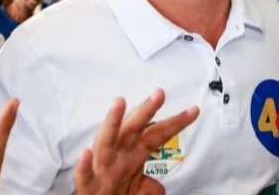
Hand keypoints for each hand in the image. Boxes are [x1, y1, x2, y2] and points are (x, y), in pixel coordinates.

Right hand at [73, 89, 199, 194]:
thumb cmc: (111, 194)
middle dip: (146, 111)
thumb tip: (160, 188)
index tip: (194, 111)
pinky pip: (84, 175)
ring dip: (112, 122)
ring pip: (106, 142)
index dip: (175, 123)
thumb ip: (149, 186)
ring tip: (119, 102)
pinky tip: (86, 153)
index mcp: (132, 156)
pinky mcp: (86, 187)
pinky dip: (84, 165)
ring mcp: (101, 169)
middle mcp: (117, 157)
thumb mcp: (135, 191)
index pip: (156, 135)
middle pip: (133, 130)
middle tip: (159, 94)